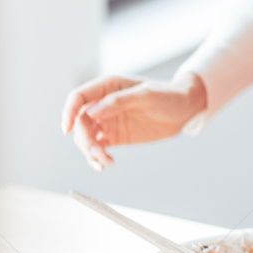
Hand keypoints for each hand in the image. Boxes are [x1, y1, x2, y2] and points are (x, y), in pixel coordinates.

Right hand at [60, 72, 207, 170]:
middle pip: (80, 122)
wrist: (185, 109)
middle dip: (84, 139)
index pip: (78, 98)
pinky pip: (98, 147)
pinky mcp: (115, 136)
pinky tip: (104, 165)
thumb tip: (93, 112)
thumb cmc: (168, 96)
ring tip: (106, 162)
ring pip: (86, 137)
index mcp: (107, 87)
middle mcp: (102, 103)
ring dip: (90, 151)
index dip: (69, 112)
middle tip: (99, 153)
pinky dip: (97, 158)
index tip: (67, 129)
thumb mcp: (147, 96)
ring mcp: (107, 121)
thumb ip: (120, 102)